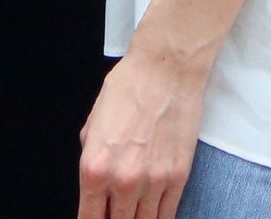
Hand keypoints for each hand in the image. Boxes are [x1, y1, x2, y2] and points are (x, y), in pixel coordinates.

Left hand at [76, 46, 205, 218]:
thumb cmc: (130, 85)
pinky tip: (154, 215)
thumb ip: (92, 158)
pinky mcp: (178, 176)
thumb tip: (95, 182)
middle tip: (116, 212)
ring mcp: (153, 182)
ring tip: (135, 213)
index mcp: (94, 168)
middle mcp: (122, 181)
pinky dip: (159, 218)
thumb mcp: (93, 123)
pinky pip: (167, 214)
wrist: (167, 66)